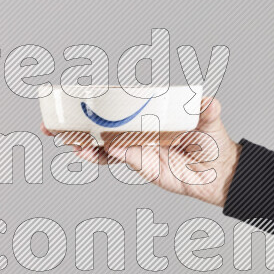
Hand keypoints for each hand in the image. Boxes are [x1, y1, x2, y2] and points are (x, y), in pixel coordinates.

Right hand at [40, 97, 240, 206]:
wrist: (220, 172)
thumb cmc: (213, 142)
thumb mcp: (210, 121)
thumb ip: (208, 111)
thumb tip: (211, 102)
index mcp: (150, 116)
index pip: (119, 108)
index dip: (96, 105)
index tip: (73, 100)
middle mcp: (139, 131)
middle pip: (103, 126)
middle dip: (77, 126)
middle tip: (53, 124)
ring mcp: (138, 149)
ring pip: (104, 145)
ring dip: (84, 143)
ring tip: (68, 140)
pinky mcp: (141, 165)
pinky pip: (118, 161)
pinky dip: (103, 157)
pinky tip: (90, 153)